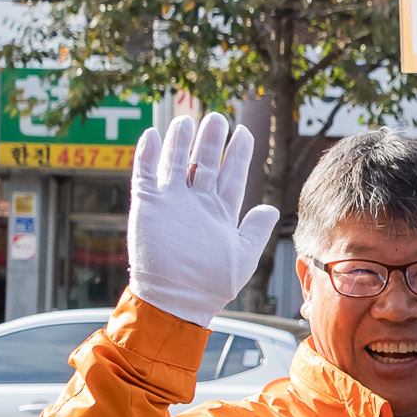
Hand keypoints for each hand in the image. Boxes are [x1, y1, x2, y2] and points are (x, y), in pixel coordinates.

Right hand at [124, 111, 279, 328]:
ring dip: (180, 141)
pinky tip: (152, 135)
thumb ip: (256, 230)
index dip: (238, 154)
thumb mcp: (243, 255)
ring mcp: (171, 203)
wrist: (176, 300)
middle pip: (205, 163)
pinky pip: (145, 175)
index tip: (245, 132)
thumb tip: (272, 209)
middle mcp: (196, 203)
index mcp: (220, 212)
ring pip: (175, 163)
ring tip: (186, 120)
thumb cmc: (212, 284)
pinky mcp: (147, 206)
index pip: (231, 175)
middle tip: (217, 117)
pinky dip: (147, 154)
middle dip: (211, 140)